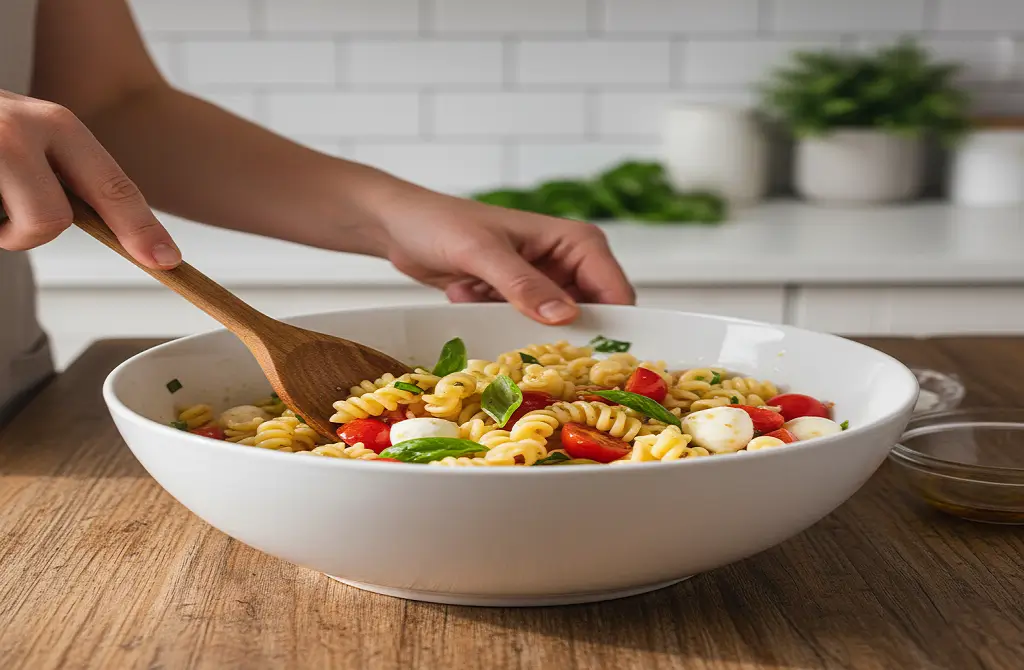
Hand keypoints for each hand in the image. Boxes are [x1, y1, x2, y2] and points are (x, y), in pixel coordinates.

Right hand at [0, 89, 179, 268]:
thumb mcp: (32, 133)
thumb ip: (67, 170)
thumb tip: (124, 230)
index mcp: (56, 124)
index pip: (113, 186)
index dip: (142, 229)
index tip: (166, 260)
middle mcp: (20, 132)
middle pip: (50, 220)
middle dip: (30, 232)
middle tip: (7, 223)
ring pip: (11, 228)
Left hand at [376, 186, 634, 324]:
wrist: (401, 226)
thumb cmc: (442, 224)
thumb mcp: (482, 253)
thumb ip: (523, 285)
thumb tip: (566, 317)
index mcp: (577, 242)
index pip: (616, 292)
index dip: (615, 329)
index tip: (597, 365)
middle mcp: (569, 263)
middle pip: (592, 318)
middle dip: (563, 337)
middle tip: (527, 346)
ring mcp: (545, 284)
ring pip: (557, 328)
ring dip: (520, 328)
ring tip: (481, 300)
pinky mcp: (519, 301)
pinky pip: (526, 328)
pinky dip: (498, 323)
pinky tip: (465, 292)